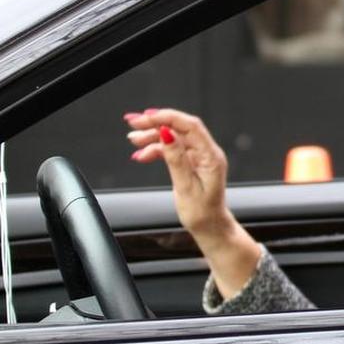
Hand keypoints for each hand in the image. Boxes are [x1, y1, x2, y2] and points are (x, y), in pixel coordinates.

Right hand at [124, 108, 259, 298]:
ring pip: (174, 137)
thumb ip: (176, 159)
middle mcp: (207, 153)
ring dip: (152, 136)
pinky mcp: (192, 161)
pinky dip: (156, 149)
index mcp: (211, 157)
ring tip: (133, 139)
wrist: (210, 226)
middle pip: (181, 128)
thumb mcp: (185, 187)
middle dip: (156, 123)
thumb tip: (167, 134)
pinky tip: (141, 154)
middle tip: (133, 123)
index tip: (146, 117)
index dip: (168, 117)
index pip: (191, 127)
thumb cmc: (202, 212)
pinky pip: (173, 148)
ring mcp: (199, 156)